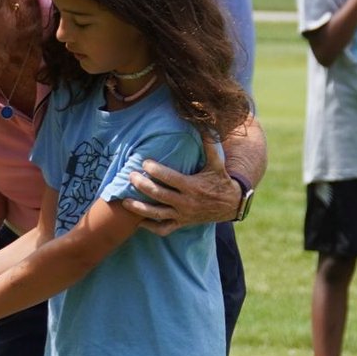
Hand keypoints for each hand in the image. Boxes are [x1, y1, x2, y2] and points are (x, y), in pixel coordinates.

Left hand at [121, 136, 236, 235]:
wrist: (232, 205)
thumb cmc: (221, 181)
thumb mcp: (217, 164)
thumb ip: (210, 145)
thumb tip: (205, 126)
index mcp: (193, 186)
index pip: (171, 179)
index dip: (156, 171)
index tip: (144, 162)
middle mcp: (186, 202)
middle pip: (160, 195)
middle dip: (143, 185)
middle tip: (130, 176)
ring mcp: (183, 215)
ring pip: (157, 214)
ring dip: (140, 209)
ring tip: (124, 201)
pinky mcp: (181, 223)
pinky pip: (163, 229)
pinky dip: (150, 227)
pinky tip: (137, 221)